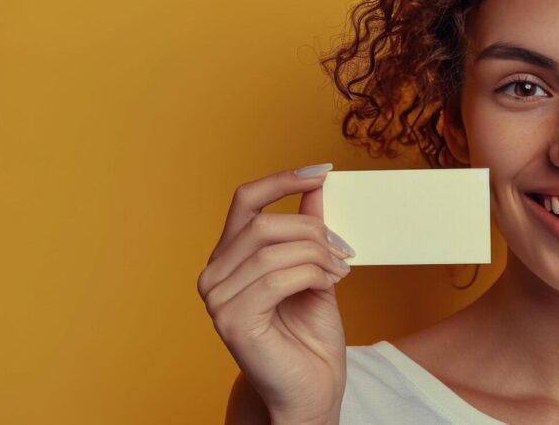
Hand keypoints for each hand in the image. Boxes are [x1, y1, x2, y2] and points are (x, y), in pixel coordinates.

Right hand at [197, 163, 355, 422]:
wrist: (312, 388)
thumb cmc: (310, 335)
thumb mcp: (314, 268)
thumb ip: (308, 229)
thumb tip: (317, 185)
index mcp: (229, 258)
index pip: (246, 201)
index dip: (282, 180)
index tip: (322, 170)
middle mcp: (214, 275)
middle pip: (263, 224)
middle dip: (312, 230)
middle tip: (344, 249)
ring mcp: (218, 299)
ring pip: (272, 249)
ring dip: (317, 255)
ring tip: (340, 269)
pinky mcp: (232, 320)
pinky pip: (276, 278)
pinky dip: (310, 274)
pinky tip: (328, 285)